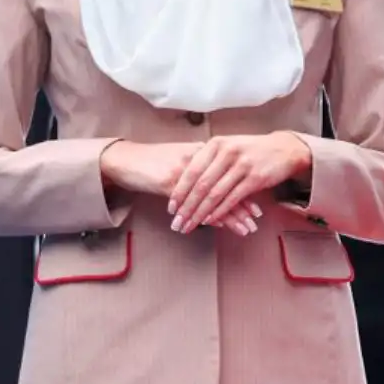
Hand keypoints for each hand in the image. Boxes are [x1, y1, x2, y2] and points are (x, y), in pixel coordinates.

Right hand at [98, 141, 262, 234]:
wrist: (125, 159)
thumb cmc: (154, 161)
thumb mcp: (181, 159)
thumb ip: (201, 168)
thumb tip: (220, 180)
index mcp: (203, 153)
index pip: (232, 175)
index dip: (246, 192)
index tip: (258, 208)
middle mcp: (198, 161)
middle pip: (227, 186)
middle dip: (243, 208)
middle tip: (255, 223)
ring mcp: (185, 172)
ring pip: (214, 196)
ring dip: (231, 216)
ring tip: (245, 230)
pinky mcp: (170, 183)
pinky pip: (194, 203)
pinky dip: (208, 215)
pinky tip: (218, 226)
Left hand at [168, 133, 310, 234]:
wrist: (285, 149)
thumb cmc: (252, 150)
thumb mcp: (228, 146)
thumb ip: (208, 159)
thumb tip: (182, 177)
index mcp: (217, 144)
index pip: (192, 171)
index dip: (180, 191)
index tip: (171, 208)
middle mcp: (228, 153)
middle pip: (201, 185)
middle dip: (187, 207)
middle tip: (177, 223)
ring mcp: (242, 165)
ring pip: (215, 194)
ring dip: (200, 213)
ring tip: (190, 226)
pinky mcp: (255, 178)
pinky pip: (232, 199)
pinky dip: (219, 212)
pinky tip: (210, 221)